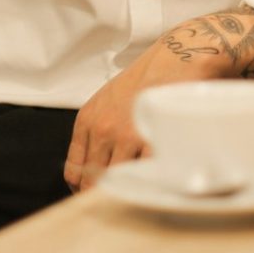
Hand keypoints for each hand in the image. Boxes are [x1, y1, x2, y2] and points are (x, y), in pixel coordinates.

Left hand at [64, 7, 253, 192]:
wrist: (178, 57)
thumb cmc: (146, 78)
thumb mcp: (108, 100)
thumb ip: (98, 132)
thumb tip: (92, 171)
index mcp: (88, 119)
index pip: (74, 171)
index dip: (85, 188)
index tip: (97, 192)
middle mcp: (103, 129)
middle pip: (94, 182)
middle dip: (105, 193)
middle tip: (121, 195)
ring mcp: (127, 136)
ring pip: (119, 182)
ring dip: (130, 187)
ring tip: (141, 187)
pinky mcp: (152, 139)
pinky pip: (145, 176)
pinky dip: (149, 182)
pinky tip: (155, 179)